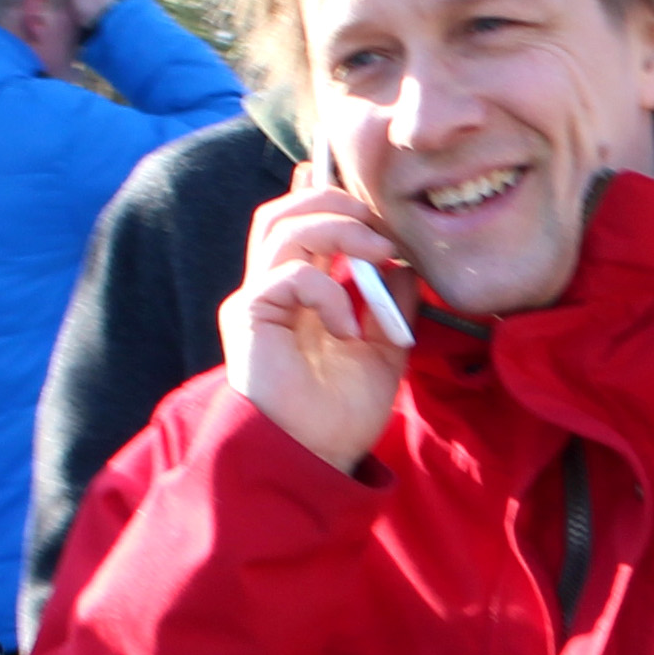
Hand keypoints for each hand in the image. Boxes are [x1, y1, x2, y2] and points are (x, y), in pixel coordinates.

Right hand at [227, 181, 412, 474]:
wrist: (315, 459)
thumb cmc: (340, 414)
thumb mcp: (384, 352)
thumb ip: (392, 307)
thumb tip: (405, 266)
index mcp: (298, 293)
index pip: (300, 226)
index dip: (322, 197)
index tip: (363, 195)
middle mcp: (270, 289)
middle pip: (285, 213)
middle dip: (336, 205)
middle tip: (380, 230)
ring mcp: (255, 300)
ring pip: (281, 227)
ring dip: (337, 230)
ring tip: (377, 254)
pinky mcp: (248, 316)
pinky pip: (286, 275)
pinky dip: (327, 290)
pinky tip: (348, 327)